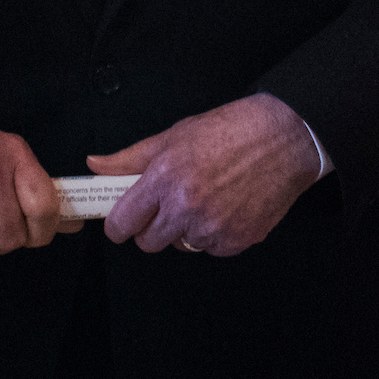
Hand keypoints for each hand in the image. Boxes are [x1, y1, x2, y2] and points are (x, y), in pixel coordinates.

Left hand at [89, 93, 320, 255]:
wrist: (284, 138)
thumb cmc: (229, 130)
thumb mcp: (174, 136)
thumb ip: (130, 158)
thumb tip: (95, 165)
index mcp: (164, 178)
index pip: (123, 223)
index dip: (120, 224)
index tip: (125, 220)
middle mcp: (186, 207)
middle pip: (148, 243)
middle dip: (153, 227)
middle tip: (169, 204)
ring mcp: (213, 228)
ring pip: (181, 246)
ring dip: (187, 230)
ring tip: (207, 198)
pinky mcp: (237, 241)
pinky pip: (211, 248)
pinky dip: (215, 234)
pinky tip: (228, 206)